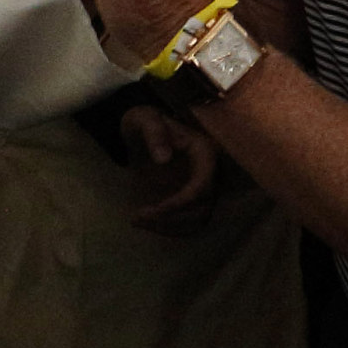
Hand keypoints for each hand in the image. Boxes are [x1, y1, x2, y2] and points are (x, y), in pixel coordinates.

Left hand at [117, 104, 217, 235]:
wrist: (141, 129)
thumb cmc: (146, 121)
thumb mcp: (146, 120)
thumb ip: (154, 134)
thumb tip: (164, 158)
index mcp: (205, 153)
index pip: (203, 186)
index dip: (182, 201)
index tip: (156, 209)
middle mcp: (209, 174)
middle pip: (203, 208)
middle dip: (173, 217)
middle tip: (140, 216)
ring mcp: (201, 188)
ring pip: (197, 220)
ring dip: (170, 227)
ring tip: (138, 221)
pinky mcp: (189, 199)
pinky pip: (186, 221)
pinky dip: (167, 227)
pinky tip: (141, 222)